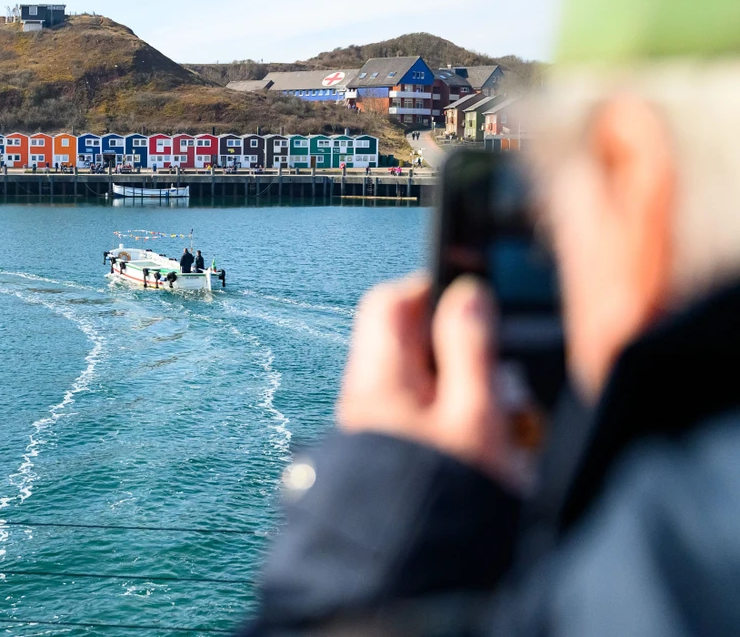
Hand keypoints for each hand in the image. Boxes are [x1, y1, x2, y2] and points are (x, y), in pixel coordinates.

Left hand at [336, 275, 513, 485]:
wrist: (412, 583)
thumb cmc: (439, 498)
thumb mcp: (472, 415)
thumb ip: (470, 348)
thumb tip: (466, 291)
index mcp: (377, 376)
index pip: (390, 303)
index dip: (432, 290)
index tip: (477, 302)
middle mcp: (368, 400)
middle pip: (415, 349)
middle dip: (467, 357)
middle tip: (502, 383)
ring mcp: (380, 432)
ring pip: (430, 392)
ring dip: (474, 400)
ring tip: (504, 431)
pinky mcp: (396, 462)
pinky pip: (432, 429)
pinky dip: (464, 433)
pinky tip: (491, 458)